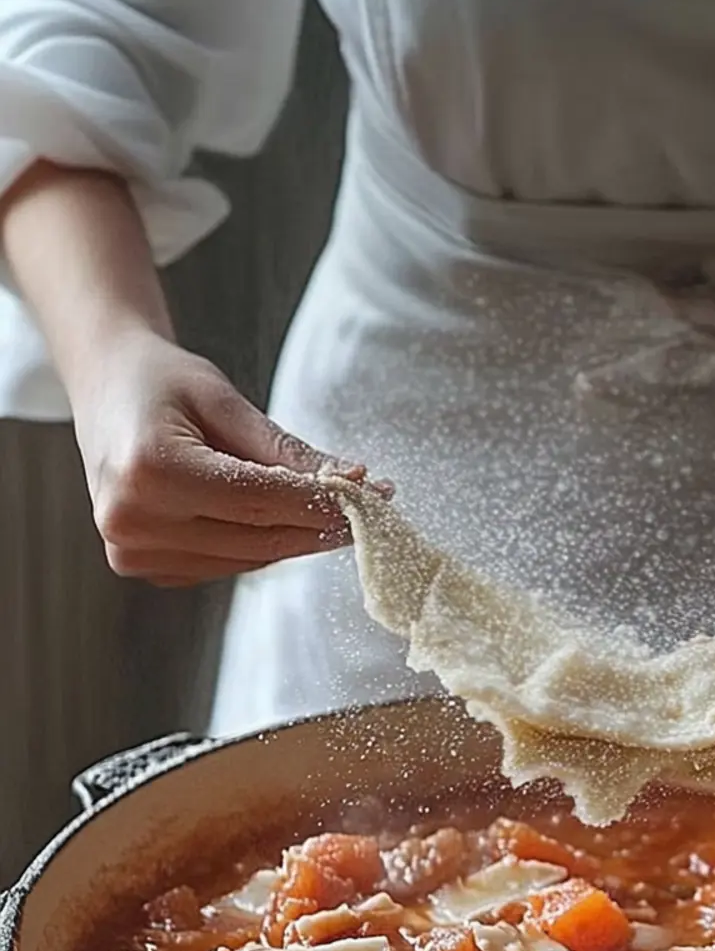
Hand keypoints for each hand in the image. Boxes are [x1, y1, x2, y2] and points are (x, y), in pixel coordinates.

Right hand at [72, 327, 374, 586]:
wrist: (105, 387)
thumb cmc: (160, 383)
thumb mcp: (225, 401)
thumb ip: (286, 451)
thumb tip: (355, 482)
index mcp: (148, 470)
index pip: (260, 500)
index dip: (322, 502)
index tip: (374, 497)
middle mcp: (132, 520)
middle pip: (258, 539)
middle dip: (321, 525)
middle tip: (371, 509)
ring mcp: (133, 552)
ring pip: (249, 559)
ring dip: (296, 538)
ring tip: (331, 510)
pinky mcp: (142, 567)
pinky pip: (226, 564)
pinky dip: (261, 544)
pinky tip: (278, 518)